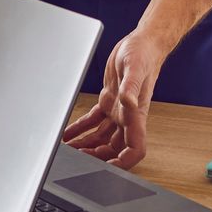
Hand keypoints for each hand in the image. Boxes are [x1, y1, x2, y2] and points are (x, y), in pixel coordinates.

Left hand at [61, 31, 167, 170]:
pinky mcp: (108, 101)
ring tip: (67, 150)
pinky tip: (68, 133)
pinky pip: (93, 122)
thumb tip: (127, 103)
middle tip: (76, 159)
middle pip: (113, 148)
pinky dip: (80, 129)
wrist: (142, 43)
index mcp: (136, 114)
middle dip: (96, 157)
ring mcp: (117, 111)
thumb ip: (131, 88)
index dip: (123, 162)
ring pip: (101, 138)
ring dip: (85, 146)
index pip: (135, 149)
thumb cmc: (144, 54)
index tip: (107, 168)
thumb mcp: (136, 68)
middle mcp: (127, 116)